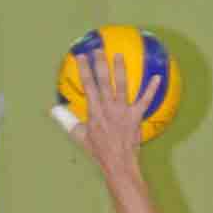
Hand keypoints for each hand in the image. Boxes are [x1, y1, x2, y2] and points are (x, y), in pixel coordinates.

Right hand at [70, 52, 160, 170]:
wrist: (118, 163)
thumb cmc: (99, 151)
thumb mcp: (79, 136)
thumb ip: (67, 120)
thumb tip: (54, 110)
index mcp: (94, 111)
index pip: (87, 85)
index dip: (83, 69)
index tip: (80, 55)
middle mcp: (107, 108)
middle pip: (103, 81)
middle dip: (100, 63)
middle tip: (98, 49)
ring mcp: (122, 111)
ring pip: (121, 85)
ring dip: (120, 69)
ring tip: (119, 55)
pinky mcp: (135, 117)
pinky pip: (145, 100)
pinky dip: (152, 89)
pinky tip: (158, 78)